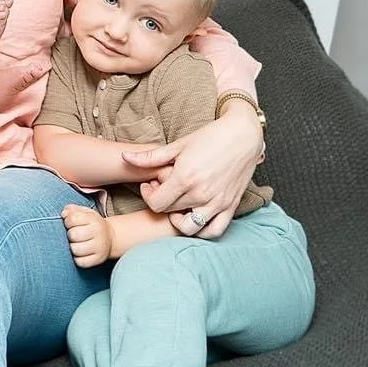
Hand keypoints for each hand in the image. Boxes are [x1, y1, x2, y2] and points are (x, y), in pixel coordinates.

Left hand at [61, 204, 110, 267]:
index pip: (73, 219)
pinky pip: (81, 262)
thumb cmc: (90, 224)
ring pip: (75, 250)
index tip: (70, 224)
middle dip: (70, 235)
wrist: (109, 238)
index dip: (67, 221)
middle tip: (74, 235)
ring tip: (76, 244)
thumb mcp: (84, 213)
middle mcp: (98, 233)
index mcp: (93, 219)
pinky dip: (77, 259)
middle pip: (73, 234)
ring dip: (72, 247)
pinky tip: (80, 253)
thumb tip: (63, 214)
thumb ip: (71, 210)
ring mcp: (100, 247)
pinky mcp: (98, 259)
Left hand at [121, 103, 261, 237]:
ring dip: (179, 220)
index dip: (148, 196)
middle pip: (170, 212)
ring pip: (190, 228)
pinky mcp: (231, 206)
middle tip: (164, 188)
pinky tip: (195, 215)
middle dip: (162, 202)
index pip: (156, 203)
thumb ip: (150, 157)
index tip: (151, 184)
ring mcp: (217, 203)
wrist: (242, 135)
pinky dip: (202, 230)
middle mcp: (201, 194)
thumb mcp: (178, 145)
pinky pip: (214, 231)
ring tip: (178, 204)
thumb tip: (124, 157)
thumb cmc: (209, 137)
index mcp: (185, 178)